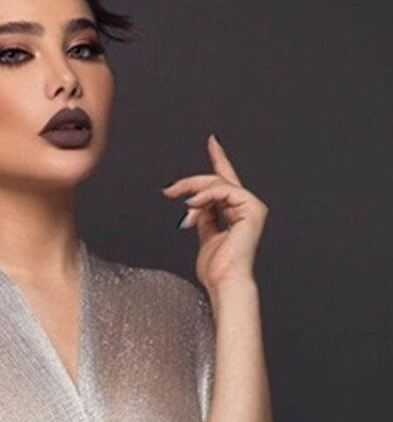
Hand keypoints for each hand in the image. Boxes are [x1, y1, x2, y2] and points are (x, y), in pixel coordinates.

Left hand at [161, 134, 267, 292]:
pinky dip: (204, 196)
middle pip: (216, 180)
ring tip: (180, 204)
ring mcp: (252, 207)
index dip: (219, 159)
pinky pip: (223, 191)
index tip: (212, 141)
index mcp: (237, 213)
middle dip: (190, 182)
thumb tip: (194, 202)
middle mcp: (247, 207)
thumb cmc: (216, 267)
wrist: (224, 281)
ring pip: (217, 183)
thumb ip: (203, 215)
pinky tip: (191, 207)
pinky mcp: (252, 209)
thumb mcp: (205, 234)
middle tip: (170, 189)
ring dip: (193, 191)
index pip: (226, 181)